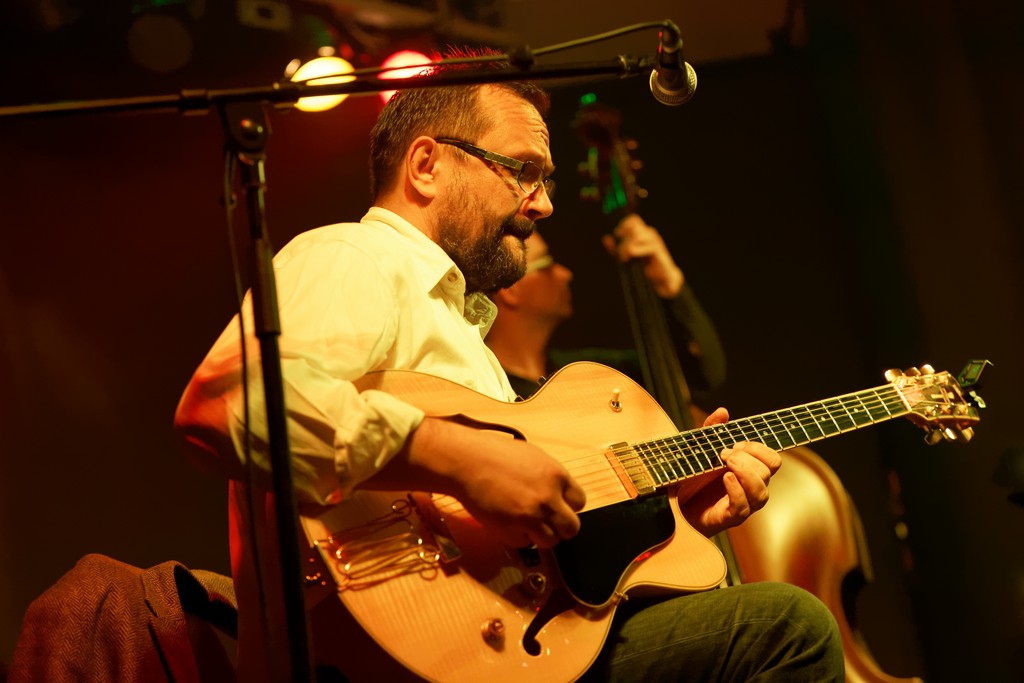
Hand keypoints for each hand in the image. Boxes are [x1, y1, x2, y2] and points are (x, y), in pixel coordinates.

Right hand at [454, 436, 586, 548]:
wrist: (466, 461)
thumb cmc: (495, 454)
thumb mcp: (533, 457)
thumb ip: (550, 478)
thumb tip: (560, 495)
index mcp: (557, 476)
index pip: (580, 503)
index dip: (567, 506)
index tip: (557, 507)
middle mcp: (548, 498)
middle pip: (572, 528)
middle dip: (560, 527)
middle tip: (546, 522)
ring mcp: (530, 517)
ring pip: (550, 542)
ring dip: (539, 535)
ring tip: (524, 522)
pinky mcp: (511, 530)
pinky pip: (524, 544)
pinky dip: (517, 537)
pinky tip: (507, 521)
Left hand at [602, 213, 683, 297]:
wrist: (661, 278)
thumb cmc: (645, 266)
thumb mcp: (626, 257)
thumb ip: (616, 248)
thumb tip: (605, 238)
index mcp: (643, 232)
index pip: (633, 219)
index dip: (623, 225)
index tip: (617, 236)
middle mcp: (650, 233)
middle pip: (633, 227)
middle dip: (623, 240)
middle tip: (620, 254)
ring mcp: (655, 241)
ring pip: (636, 236)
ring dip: (626, 247)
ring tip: (624, 258)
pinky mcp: (658, 250)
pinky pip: (646, 246)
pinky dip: (636, 251)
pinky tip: (631, 257)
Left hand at [679, 407, 781, 536]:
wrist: (676, 503)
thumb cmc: (694, 477)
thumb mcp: (701, 448)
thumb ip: (711, 430)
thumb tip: (723, 412)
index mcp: (750, 471)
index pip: (772, 459)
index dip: (758, 448)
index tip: (735, 444)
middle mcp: (751, 488)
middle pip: (767, 472)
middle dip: (747, 458)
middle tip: (724, 454)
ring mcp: (743, 504)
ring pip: (761, 492)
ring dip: (745, 473)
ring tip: (725, 463)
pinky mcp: (730, 517)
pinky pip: (742, 506)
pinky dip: (736, 490)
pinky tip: (725, 477)